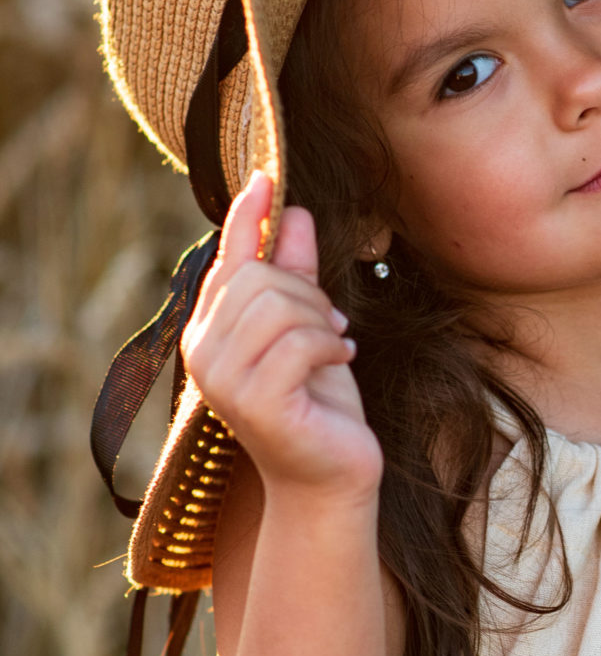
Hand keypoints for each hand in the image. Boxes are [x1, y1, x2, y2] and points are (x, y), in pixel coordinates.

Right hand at [182, 172, 381, 503]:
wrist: (331, 478)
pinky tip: (343, 360)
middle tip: (334, 327)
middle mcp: (203, 353)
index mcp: (210, 332)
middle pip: (257, 280)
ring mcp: (223, 380)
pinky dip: (330, 345)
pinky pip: (299, 342)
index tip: (265, 177)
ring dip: (322, 321)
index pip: (225, 263)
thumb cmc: (319, 406)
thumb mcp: (311, 330)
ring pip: (277, 306)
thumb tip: (293, 213)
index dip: (245, 218)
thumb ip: (298, 276)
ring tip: (337, 344)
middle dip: (308, 293)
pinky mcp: (255, 402)